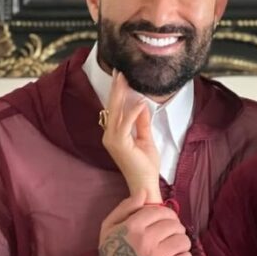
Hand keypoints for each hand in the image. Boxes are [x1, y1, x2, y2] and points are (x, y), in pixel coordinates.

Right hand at [99, 191, 191, 255]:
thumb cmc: (108, 252)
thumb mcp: (109, 226)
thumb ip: (126, 207)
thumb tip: (144, 192)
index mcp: (133, 226)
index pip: (160, 211)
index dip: (166, 213)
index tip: (166, 219)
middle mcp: (146, 240)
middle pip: (174, 225)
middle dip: (175, 226)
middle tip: (171, 232)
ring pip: (182, 241)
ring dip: (182, 241)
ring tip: (175, 244)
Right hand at [102, 73, 161, 201]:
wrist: (144, 184)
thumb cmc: (145, 165)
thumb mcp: (146, 138)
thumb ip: (142, 122)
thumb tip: (142, 104)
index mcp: (114, 134)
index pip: (115, 110)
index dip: (118, 93)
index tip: (121, 77)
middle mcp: (109, 135)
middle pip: (112, 107)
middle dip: (116, 89)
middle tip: (119, 71)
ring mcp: (112, 140)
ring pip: (116, 112)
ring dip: (121, 95)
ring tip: (124, 79)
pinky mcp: (119, 144)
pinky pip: (125, 124)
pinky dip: (133, 112)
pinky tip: (140, 102)